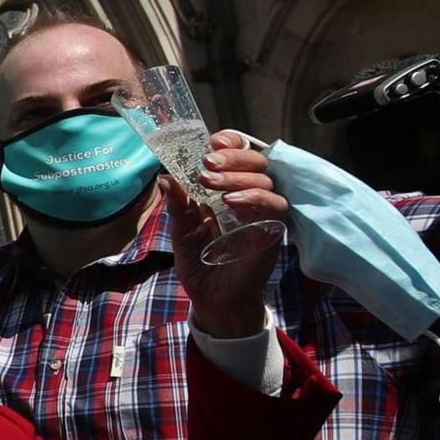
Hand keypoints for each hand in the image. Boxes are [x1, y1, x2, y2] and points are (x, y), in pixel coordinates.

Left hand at [169, 129, 281, 334]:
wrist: (213, 298)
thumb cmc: (201, 262)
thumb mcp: (181, 231)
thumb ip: (177, 205)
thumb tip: (165, 177)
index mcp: (229, 190)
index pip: (240, 154)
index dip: (230, 142)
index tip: (211, 141)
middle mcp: (250, 198)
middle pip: (257, 161)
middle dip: (232, 156)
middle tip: (208, 162)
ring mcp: (264, 214)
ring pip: (266, 180)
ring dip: (237, 176)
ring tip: (211, 181)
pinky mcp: (273, 232)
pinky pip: (274, 207)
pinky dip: (254, 198)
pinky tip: (232, 201)